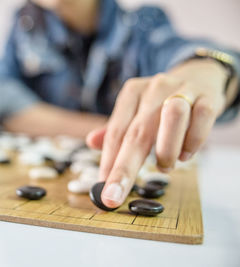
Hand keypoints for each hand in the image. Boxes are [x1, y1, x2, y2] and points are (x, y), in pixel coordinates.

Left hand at [86, 59, 232, 208]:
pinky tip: (185, 154)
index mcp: (132, 93)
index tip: (102, 189)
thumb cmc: (162, 102)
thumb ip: (116, 129)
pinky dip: (192, 142)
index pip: (116, 132)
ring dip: (166, 150)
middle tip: (114, 196)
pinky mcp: (207, 97)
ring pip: (172, 118)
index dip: (107, 162)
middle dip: (123, 169)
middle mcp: (154, 89)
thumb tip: (91, 142)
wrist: (199, 76)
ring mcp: (182, 90)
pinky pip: (202, 119)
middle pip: (136, 132)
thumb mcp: (136, 110)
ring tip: (165, 166)